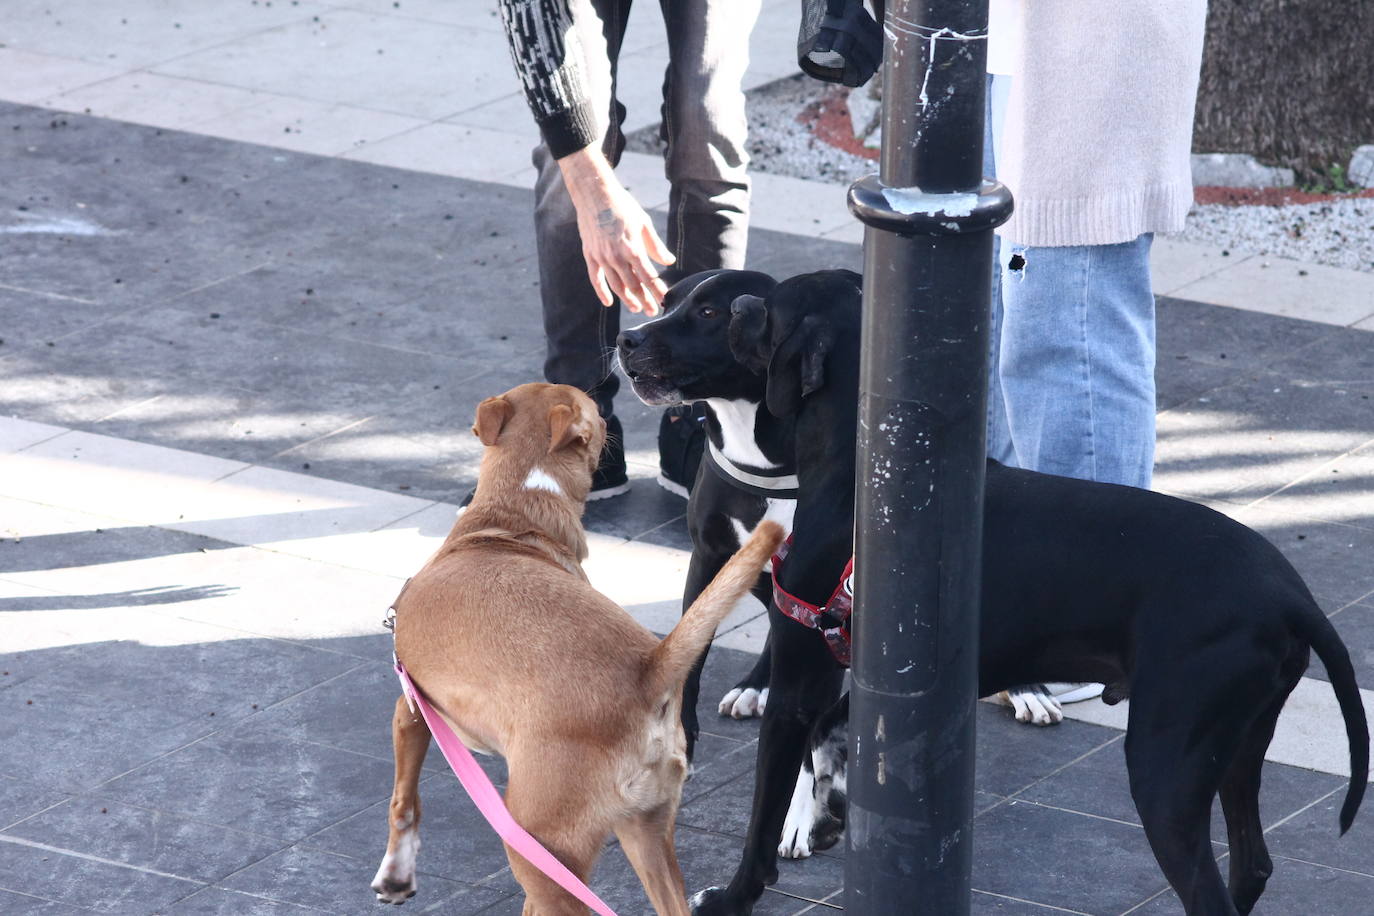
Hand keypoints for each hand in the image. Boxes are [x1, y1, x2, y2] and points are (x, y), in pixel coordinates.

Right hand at [558, 146, 675, 314]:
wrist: (595, 194)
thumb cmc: (623, 206)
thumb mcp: (644, 223)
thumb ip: (656, 246)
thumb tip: (669, 261)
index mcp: (633, 248)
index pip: (649, 276)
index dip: (657, 289)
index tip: (663, 299)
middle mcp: (617, 256)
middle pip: (633, 285)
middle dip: (645, 299)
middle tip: (652, 311)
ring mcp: (602, 257)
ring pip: (616, 285)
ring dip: (627, 299)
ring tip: (636, 308)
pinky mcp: (590, 255)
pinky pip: (596, 278)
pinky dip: (602, 292)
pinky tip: (609, 302)